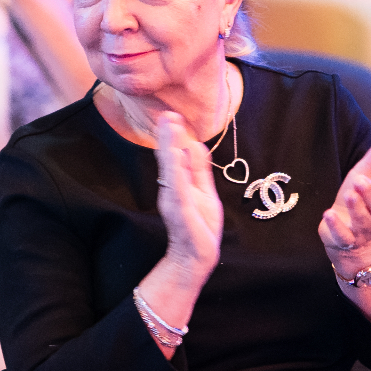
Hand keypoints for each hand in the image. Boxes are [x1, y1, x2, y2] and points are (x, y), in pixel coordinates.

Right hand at [155, 111, 222, 279]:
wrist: (195, 257)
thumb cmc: (200, 226)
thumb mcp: (203, 191)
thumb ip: (198, 169)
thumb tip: (194, 144)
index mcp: (180, 182)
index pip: (177, 153)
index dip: (175, 134)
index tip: (173, 114)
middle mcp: (173, 188)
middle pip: (170, 157)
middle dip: (169, 135)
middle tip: (167, 113)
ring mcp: (175, 198)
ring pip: (171, 168)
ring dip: (169, 146)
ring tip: (168, 126)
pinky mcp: (180, 209)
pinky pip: (178, 186)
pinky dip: (176, 170)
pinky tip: (175, 155)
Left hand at [319, 128, 370, 269]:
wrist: (344, 231)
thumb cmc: (357, 197)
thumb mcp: (366, 173)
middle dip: (370, 195)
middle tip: (360, 181)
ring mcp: (362, 231)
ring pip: (363, 222)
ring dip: (356, 208)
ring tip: (349, 194)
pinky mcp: (344, 240)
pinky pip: (343, 236)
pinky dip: (336, 226)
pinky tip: (328, 214)